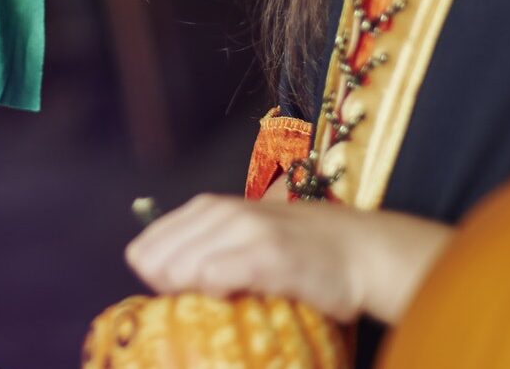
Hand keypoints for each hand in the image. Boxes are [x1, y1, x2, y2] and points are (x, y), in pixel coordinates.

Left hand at [123, 194, 452, 323]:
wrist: (363, 253)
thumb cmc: (302, 253)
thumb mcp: (244, 240)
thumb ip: (203, 250)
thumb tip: (159, 279)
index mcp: (207, 208)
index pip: (146, 248)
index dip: (158, 279)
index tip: (186, 294)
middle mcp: (220, 212)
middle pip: (156, 262)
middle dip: (172, 290)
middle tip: (210, 300)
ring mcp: (244, 230)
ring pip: (180, 270)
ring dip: (196, 295)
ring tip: (231, 297)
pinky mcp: (266, 253)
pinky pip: (213, 278)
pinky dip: (220, 295)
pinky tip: (243, 297)